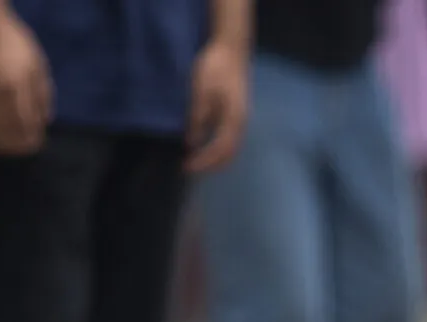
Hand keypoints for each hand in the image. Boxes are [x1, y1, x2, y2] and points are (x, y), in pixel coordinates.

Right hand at [0, 9, 51, 155]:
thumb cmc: (15, 43)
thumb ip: (43, 94)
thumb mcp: (37, 65)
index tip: (39, 143)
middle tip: (27, 149)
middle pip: (6, 132)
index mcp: (16, 85)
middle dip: (18, 146)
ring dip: (0, 145)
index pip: (26, 123)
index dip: (33, 138)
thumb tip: (44, 121)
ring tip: (10, 148)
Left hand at [185, 40, 249, 173]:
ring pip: (230, 147)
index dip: (203, 161)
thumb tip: (192, 141)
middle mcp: (240, 123)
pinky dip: (217, 147)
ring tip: (196, 160)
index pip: (219, 149)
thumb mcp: (201, 90)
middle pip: (229, 154)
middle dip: (210, 165)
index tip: (186, 167)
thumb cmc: (216, 66)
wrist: (232, 48)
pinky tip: (203, 144)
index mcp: (233, 119)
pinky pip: (228, 138)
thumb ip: (198, 116)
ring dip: (214, 157)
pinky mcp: (236, 113)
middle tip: (188, 169)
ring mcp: (240, 118)